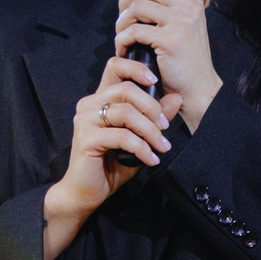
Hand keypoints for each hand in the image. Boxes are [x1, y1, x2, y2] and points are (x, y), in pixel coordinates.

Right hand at [42, 57, 172, 259]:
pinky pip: (121, 136)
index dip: (136, 68)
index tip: (156, 82)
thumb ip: (155, 118)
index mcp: (100, 99)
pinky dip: (141, 148)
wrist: (86, 193)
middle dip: (152, 108)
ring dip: (150, 131)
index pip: (114, 66)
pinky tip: (151, 160)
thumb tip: (176, 98)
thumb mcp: (140, 139)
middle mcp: (89, 105)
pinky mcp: (85, 139)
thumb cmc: (111, 165)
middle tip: (166, 128)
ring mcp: (84, 120)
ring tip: (162, 147)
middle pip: (125, 89)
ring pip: (125, 113)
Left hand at [117, 0, 221, 130]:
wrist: (198, 89)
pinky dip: (122, 40)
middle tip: (123, 17)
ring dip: (121, 22)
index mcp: (192, 1)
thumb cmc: (186, 61)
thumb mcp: (185, 27)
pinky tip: (124, 49)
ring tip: (122, 36)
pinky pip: (133, 31)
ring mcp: (180, 22)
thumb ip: (169, 7)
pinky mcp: (169, 40)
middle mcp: (188, 7)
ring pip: (136, 6)